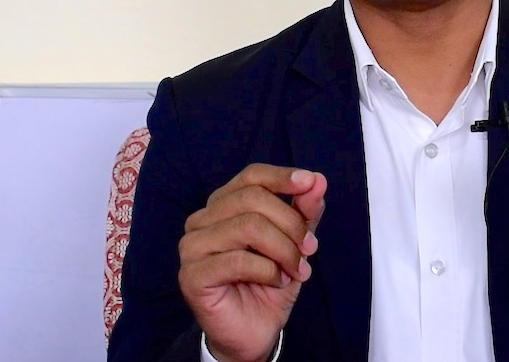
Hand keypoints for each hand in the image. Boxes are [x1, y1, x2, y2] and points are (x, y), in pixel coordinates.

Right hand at [178, 163, 326, 361]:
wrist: (254, 331)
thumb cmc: (270, 282)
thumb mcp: (295, 242)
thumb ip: (304, 211)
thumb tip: (317, 181)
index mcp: (224, 204)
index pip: (251, 176)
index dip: (282, 176)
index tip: (311, 182)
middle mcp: (202, 219)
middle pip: (252, 199)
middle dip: (291, 223)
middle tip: (310, 249)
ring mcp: (192, 246)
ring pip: (248, 226)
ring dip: (283, 250)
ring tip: (297, 270)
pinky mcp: (191, 275)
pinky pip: (238, 260)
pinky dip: (268, 270)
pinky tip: (276, 282)